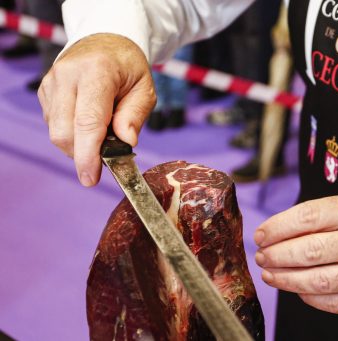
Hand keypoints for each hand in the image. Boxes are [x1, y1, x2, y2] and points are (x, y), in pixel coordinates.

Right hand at [38, 33, 155, 186]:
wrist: (106, 40)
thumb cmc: (128, 67)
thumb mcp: (145, 88)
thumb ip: (135, 115)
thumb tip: (126, 142)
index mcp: (96, 71)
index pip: (88, 121)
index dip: (88, 154)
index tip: (91, 178)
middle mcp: (68, 75)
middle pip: (64, 132)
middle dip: (83, 153)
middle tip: (106, 154)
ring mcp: (52, 82)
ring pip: (56, 131)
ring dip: (79, 143)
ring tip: (102, 128)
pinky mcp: (44, 90)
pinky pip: (54, 124)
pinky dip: (72, 132)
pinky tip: (88, 120)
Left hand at [254, 193, 337, 315]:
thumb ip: (319, 218)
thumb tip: (272, 235)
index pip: (312, 216)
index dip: (279, 227)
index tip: (261, 235)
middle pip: (313, 250)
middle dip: (278, 255)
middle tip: (262, 256)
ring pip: (320, 281)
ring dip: (287, 279)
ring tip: (270, 274)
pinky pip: (335, 303)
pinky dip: (309, 297)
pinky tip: (296, 288)